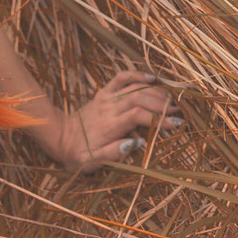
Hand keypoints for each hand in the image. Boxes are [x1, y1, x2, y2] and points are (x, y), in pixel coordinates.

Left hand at [38, 72, 183, 172]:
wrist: (59, 138)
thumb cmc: (77, 154)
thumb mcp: (91, 163)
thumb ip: (112, 154)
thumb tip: (137, 143)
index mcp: (108, 126)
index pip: (138, 116)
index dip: (158, 119)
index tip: (176, 124)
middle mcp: (108, 108)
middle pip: (140, 99)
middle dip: (162, 104)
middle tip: (178, 112)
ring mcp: (106, 98)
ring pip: (134, 88)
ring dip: (155, 92)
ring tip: (172, 100)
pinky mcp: (103, 93)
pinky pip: (121, 78)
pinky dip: (137, 75)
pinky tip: (152, 78)